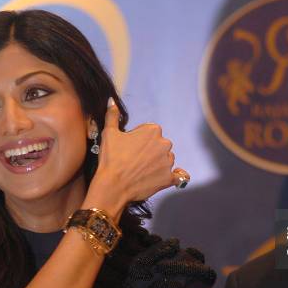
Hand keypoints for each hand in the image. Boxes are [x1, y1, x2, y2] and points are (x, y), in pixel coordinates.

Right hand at [84, 98, 179, 217]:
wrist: (113, 186)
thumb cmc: (111, 158)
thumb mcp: (109, 133)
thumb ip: (113, 115)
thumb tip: (112, 100)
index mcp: (153, 130)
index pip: (150, 132)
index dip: (139, 139)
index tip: (129, 147)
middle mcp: (165, 144)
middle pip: (160, 145)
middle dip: (150, 151)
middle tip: (134, 160)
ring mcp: (168, 162)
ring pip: (166, 159)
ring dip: (158, 163)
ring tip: (141, 171)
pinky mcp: (169, 178)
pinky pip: (177, 177)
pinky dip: (174, 177)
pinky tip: (166, 177)